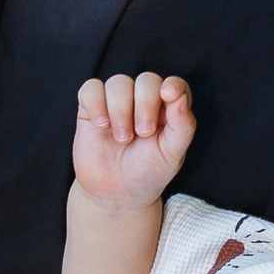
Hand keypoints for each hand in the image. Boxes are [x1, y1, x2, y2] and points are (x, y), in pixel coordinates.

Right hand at [74, 73, 196, 211]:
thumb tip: (180, 97)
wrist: (116, 194)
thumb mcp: (172, 155)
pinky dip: (96, 103)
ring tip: (122, 138)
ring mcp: (117, 102)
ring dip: (120, 109)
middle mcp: (143, 101)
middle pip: (146, 80)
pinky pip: (91, 88)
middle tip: (143, 133)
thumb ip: (182, 126)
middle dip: (145, 104)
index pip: (174, 85)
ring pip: (118, 82)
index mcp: (169, 110)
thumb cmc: (148, 172)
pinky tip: (101, 126)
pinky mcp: (91, 107)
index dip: (173, 85)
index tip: (168, 95)